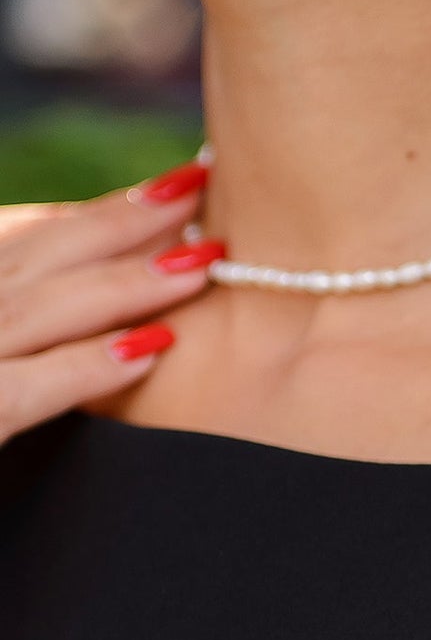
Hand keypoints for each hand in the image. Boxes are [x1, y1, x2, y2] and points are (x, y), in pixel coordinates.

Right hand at [0, 159, 223, 445]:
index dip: (92, 215)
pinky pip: (18, 391)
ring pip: (32, 309)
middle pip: (29, 256)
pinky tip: (150, 352)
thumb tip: (115, 312)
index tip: (169, 194)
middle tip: (201, 192)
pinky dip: (82, 368)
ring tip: (202, 262)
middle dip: (118, 222)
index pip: (16, 239)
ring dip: (122, 283)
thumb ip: (26, 320)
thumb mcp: (5, 354)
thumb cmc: (0, 447)